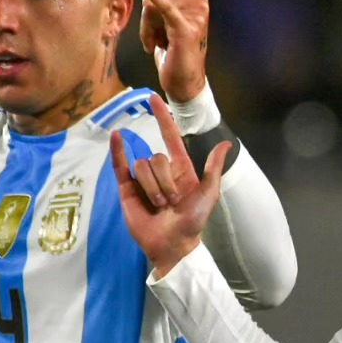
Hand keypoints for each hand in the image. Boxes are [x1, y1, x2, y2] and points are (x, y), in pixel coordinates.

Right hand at [110, 94, 230, 275]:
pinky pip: (120, 166)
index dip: (162, 118)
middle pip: (156, 157)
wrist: (173, 244)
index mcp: (180, 168)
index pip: (169, 137)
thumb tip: (226, 144)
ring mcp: (142, 179)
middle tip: (172, 202)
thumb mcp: (209, 193)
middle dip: (165, 181)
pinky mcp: (127, 189)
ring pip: (142, 166)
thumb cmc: (193, 221)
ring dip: (153, 188)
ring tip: (159, 206)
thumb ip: (214, 168)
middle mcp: (160, 170)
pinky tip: (116, 137)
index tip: (153, 98)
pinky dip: (117, 151)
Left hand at [139, 0, 207, 104]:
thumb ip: (168, 1)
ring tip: (156, 46)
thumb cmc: (174, 52)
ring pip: (154, 2)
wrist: (184, 82)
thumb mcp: (167, 23)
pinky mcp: (183, 28)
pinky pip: (163, 8)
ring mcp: (192, 14)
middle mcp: (196, 1)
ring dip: (147, 29)